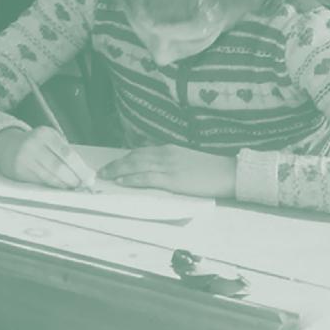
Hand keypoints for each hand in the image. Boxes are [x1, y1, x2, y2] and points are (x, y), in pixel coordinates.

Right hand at [0, 126, 95, 189]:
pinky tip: (60, 187)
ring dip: (64, 185)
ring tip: (73, 187)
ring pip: (50, 177)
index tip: (90, 177)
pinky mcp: (18, 171)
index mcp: (45, 134)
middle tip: (83, 184)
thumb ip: (66, 152)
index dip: (80, 168)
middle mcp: (33, 144)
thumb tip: (87, 172)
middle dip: (74, 178)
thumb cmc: (36, 144)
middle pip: (59, 167)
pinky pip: (40, 182)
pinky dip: (53, 186)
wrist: (7, 146)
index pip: (67, 154)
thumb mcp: (50, 140)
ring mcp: (24, 158)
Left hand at [99, 145, 235, 199]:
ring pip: (137, 166)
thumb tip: (153, 168)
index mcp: (169, 148)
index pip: (140, 151)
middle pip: (134, 157)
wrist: (227, 172)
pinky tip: (122, 181)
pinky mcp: (173, 179)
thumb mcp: (186, 160)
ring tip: (106, 176)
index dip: (124, 157)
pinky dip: (132, 179)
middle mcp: (166, 154)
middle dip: (116, 164)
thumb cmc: (209, 169)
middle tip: (102, 171)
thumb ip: (169, 162)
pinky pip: (147, 178)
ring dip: (119, 171)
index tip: (113, 163)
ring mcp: (169, 166)